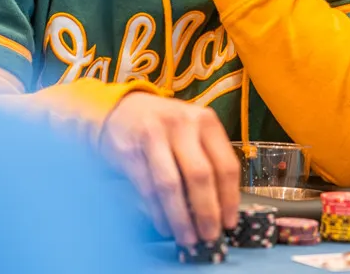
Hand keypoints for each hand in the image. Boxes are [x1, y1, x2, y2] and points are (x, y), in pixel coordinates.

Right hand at [101, 92, 239, 246]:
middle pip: (200, 176)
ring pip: (171, 185)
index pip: (225, 165)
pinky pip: (148, 188)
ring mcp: (153, 135)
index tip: (229, 223)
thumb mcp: (192, 132)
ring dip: (181, 218)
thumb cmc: (165, 127)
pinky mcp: (130, 151)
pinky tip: (165, 227)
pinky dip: (158, 213)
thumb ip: (207, 160)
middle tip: (209, 237)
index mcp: (205, 121)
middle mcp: (181, 124)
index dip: (229, 199)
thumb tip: (219, 210)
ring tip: (187, 238)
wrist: (120, 111)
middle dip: (206, 213)